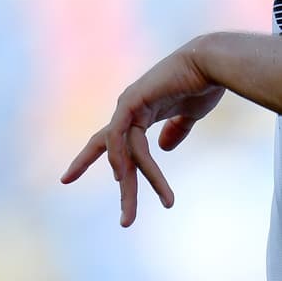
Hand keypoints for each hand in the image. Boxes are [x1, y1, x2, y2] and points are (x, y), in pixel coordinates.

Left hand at [60, 41, 224, 226]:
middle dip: (93, 168)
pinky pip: (121, 136)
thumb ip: (176, 130)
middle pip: (108, 146)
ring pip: (121, 151)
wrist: (212, 63)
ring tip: (131, 216)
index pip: (113, 138)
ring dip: (129, 186)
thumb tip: (163, 149)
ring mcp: (129, 104)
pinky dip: (119, 156)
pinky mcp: (133, 100)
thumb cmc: (204, 84)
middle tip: (88, 196)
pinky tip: (121, 176)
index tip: (70, 177)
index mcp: (142, 111)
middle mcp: (130, 108)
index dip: (96, 157)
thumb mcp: (189, 115)